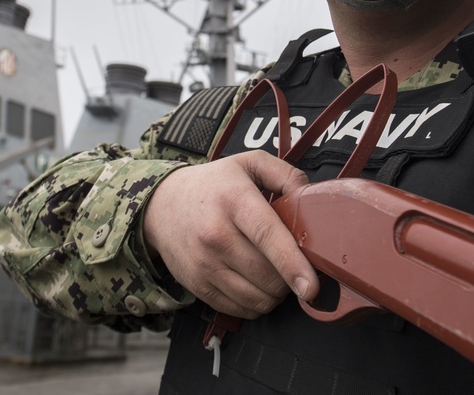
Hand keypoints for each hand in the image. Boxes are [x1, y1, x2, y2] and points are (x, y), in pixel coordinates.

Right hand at [143, 150, 318, 318]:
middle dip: (290, 278)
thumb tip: (311, 198)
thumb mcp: (249, 164)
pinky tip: (255, 283)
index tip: (311, 286)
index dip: (292, 264)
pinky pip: (239, 309)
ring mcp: (204, 264)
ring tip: (274, 273)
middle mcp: (216, 235)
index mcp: (234, 201)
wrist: (162, 206)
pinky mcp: (197, 285)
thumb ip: (285, 174)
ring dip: (275, 294)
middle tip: (292, 264)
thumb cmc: (214, 185)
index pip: (267, 236)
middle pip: (267, 275)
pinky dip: (256, 304)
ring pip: (256, 298)